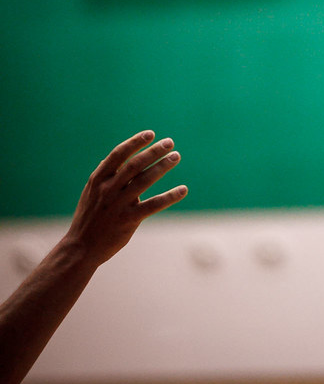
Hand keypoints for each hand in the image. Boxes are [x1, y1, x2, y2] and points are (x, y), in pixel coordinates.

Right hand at [64, 130, 187, 267]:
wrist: (80, 249)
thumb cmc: (90, 217)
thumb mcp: (92, 192)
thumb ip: (108, 176)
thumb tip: (122, 158)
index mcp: (98, 179)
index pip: (118, 154)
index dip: (135, 142)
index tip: (151, 134)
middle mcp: (107, 189)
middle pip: (134, 164)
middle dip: (153, 151)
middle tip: (170, 142)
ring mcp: (117, 205)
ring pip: (144, 181)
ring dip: (162, 166)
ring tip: (176, 156)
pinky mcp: (127, 220)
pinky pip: (152, 205)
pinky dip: (169, 196)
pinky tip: (183, 190)